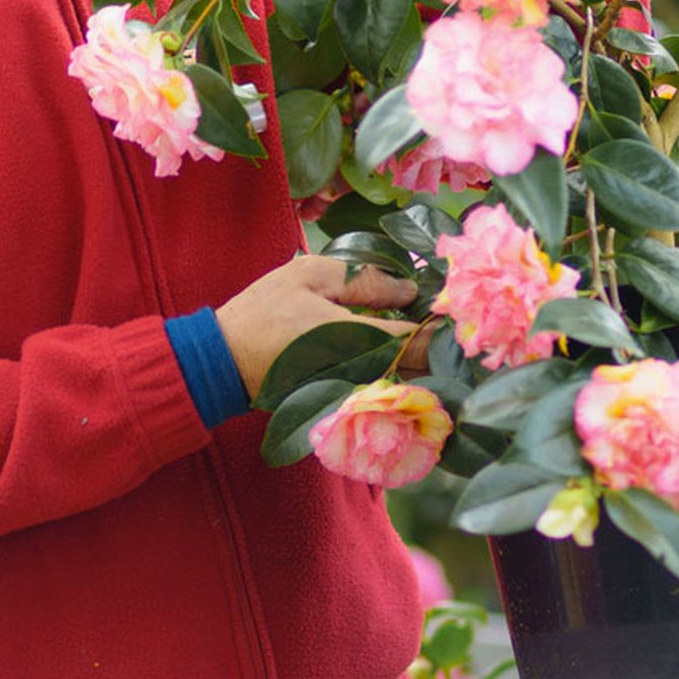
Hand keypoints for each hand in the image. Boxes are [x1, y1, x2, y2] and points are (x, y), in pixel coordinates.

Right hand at [216, 255, 432, 399]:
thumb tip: (409, 288)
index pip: (420, 337)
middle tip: (452, 324)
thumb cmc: (263, 312)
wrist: (222, 362)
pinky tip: (400, 355)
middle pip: (420, 366)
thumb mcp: (309, 276)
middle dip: (439, 347)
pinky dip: (398, 374)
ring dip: (421, 361)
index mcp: (360, 337)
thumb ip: (363, 280)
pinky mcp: (342, 401)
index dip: (443, 324)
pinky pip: (383, 390)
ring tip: (430, 337)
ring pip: (405, 381)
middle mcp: (365, 372)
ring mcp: (355, 392)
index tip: (455, 308)